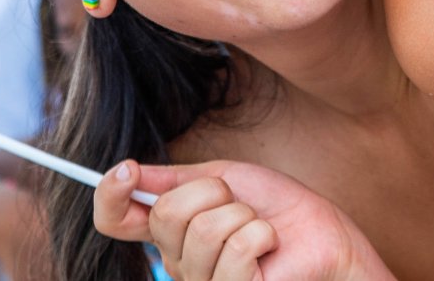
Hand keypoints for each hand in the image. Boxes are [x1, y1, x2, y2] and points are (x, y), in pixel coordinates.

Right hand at [95, 160, 393, 280]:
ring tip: (260, 227)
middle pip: (165, 214)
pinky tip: (271, 245)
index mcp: (169, 232)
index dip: (109, 195)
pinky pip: (237, 248)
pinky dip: (261, 234)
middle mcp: (177, 263)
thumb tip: (127, 171)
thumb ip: (175, 179)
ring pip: (204, 229)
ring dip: (243, 215)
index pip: (115, 220)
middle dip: (210, 191)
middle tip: (238, 201)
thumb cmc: (278, 209)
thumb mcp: (223, 179)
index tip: (126, 170)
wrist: (324, 236)